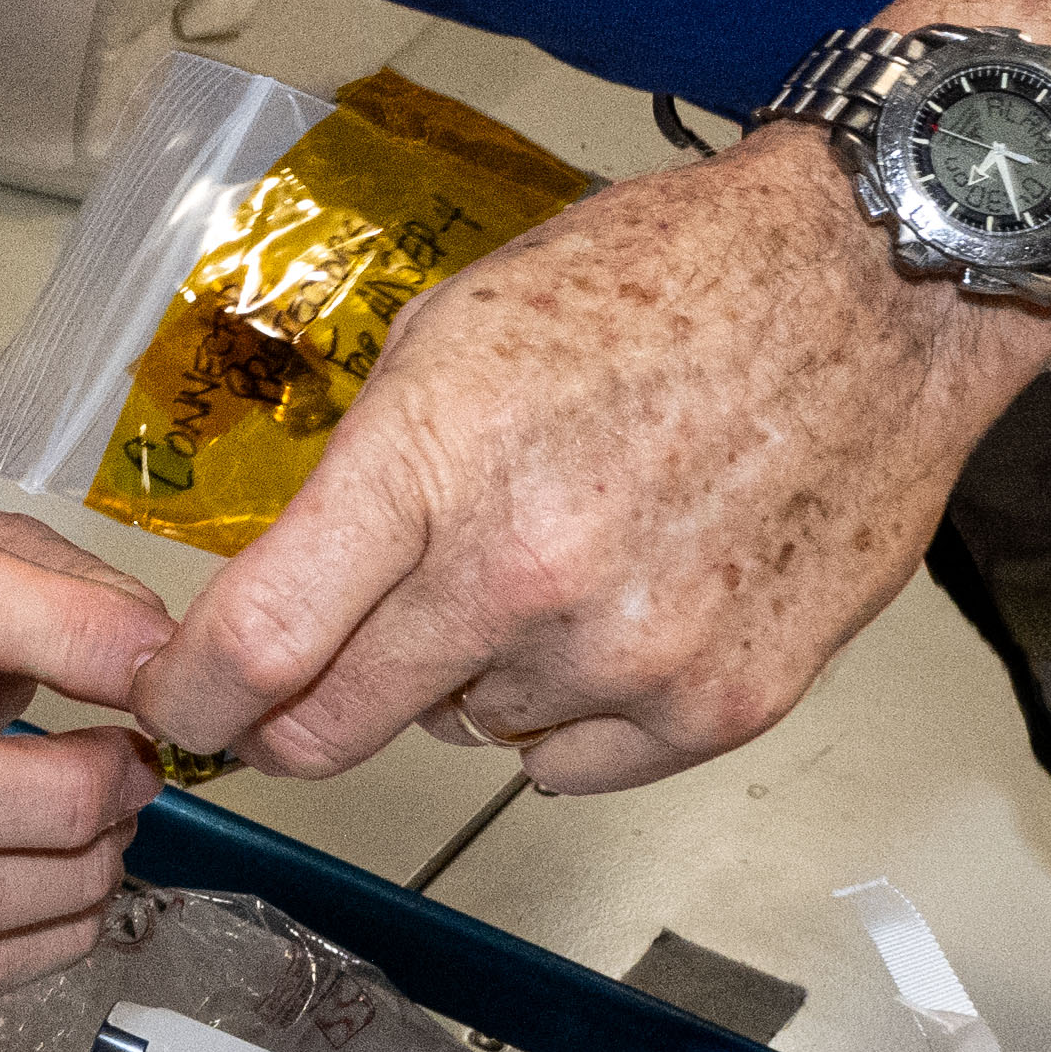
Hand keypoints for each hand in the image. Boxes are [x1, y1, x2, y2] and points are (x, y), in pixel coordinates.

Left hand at [134, 135, 1050, 795]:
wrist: (872, 290)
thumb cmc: (668, 283)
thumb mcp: (457, 332)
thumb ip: (361, 477)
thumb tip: (281, 597)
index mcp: (437, 458)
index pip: (264, 638)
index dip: (194, 693)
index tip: (178, 702)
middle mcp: (525, 573)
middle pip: (337, 723)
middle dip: (291, 718)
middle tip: (293, 693)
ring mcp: (629, 652)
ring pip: (463, 736)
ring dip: (462, 684)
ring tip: (533, 579)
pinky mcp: (719, 703)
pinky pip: (572, 768)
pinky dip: (564, 717)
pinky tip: (604, 624)